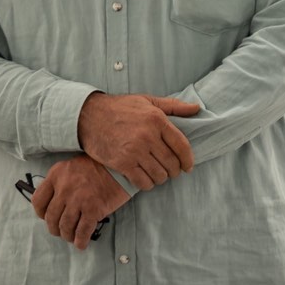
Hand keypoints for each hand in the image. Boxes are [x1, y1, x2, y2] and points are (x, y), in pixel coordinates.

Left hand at [31, 155, 129, 249]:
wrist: (121, 166)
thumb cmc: (99, 165)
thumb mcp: (73, 167)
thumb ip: (61, 182)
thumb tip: (56, 203)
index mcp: (56, 175)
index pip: (38, 200)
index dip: (41, 213)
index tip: (46, 217)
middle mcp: (64, 188)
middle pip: (51, 217)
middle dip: (55, 229)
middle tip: (60, 231)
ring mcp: (78, 200)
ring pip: (65, 226)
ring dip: (67, 235)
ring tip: (71, 238)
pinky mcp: (93, 209)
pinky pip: (82, 231)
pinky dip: (81, 240)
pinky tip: (81, 244)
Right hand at [77, 93, 199, 190]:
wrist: (88, 116)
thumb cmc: (120, 108)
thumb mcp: (148, 101)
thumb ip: (174, 106)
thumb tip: (197, 108)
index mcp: (157, 120)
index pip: (182, 146)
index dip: (188, 159)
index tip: (188, 166)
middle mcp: (148, 136)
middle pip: (172, 163)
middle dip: (175, 170)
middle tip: (171, 171)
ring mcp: (135, 151)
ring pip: (159, 175)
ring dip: (161, 178)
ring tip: (158, 174)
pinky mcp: (122, 163)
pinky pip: (143, 181)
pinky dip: (147, 184)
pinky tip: (146, 180)